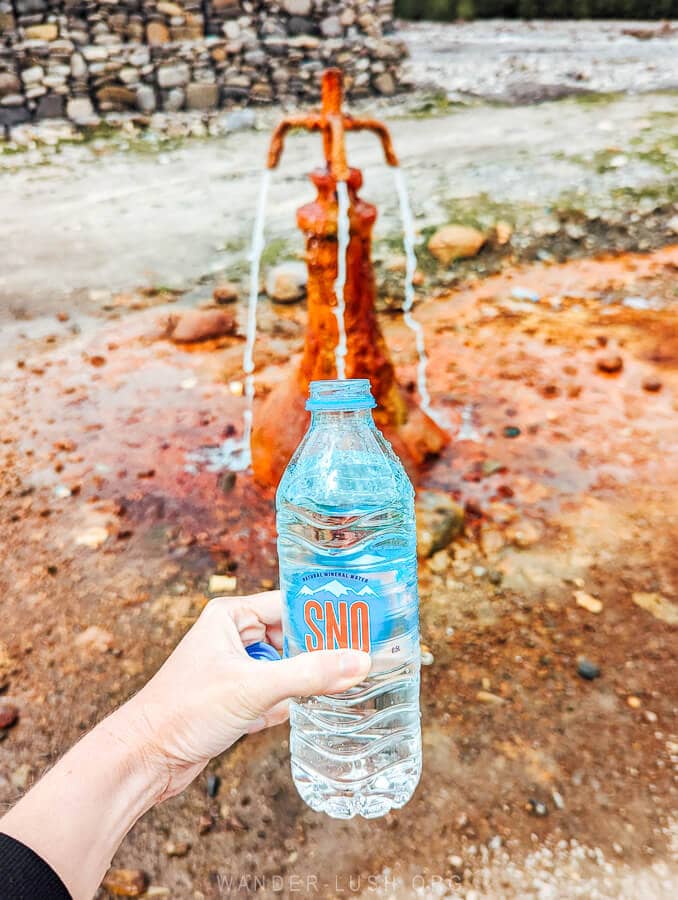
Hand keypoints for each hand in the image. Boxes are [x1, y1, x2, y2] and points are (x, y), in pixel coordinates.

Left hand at [122, 590, 371, 799]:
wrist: (144, 759)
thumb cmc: (184, 710)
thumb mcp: (254, 687)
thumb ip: (308, 673)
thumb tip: (358, 661)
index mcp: (231, 616)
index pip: (290, 605)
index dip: (324, 615)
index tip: (362, 622)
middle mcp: (232, 637)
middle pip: (291, 637)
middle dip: (320, 651)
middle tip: (362, 658)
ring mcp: (233, 670)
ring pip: (285, 668)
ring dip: (306, 680)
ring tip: (348, 684)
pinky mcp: (234, 700)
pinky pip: (275, 694)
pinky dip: (290, 704)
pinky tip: (313, 711)